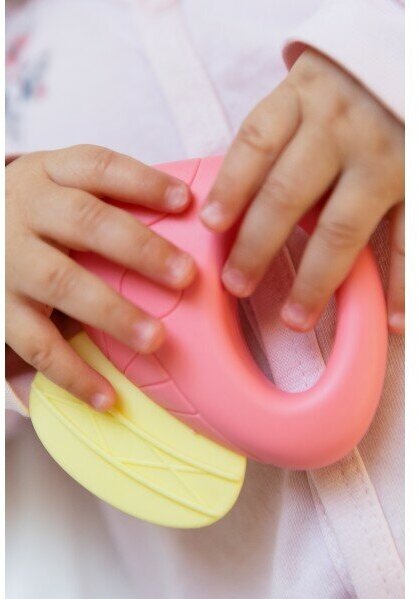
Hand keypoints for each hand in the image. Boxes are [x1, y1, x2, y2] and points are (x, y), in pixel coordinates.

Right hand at [6, 145, 195, 409]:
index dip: (143, 182)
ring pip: (61, 282)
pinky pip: (35, 344)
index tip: (185, 201)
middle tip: (185, 275)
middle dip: (139, 249)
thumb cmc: (37, 213)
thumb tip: (189, 213)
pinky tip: (107, 397)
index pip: (99, 167)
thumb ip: (108, 196)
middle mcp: (26, 210)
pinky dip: (72, 373)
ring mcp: (8, 260)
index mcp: (50, 174)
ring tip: (156, 339)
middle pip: (86, 222)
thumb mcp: (59, 186)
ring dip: (112, 313)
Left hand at [201, 50, 403, 333]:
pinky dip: (400, 283)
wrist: (410, 59)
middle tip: (236, 285)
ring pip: (340, 228)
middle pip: (287, 195)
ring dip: (316, 280)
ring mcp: (382, 156)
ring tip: (296, 318)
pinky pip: (408, 238)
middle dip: (257, 246)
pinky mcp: (417, 177)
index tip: (211, 226)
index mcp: (301, 99)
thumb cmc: (342, 88)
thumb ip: (273, 140)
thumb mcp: (302, 93)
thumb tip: (231, 206)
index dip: (229, 188)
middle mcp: (340, 127)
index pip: (255, 145)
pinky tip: (390, 320)